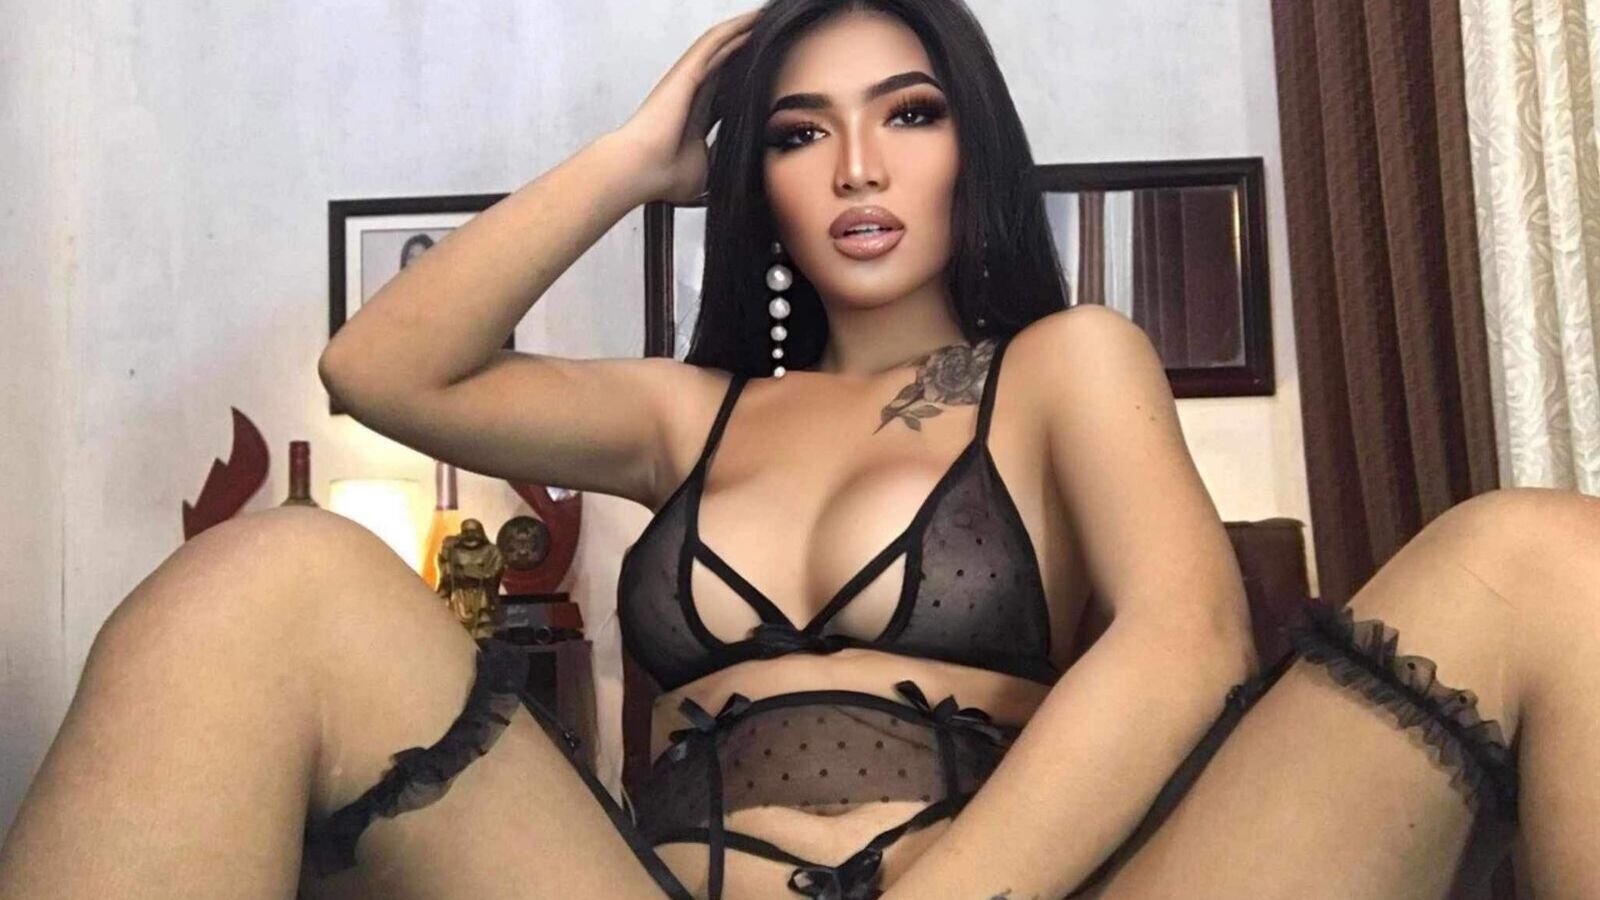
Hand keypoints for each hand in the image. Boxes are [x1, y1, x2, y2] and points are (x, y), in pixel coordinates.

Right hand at [610, 9, 759, 204]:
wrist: (640, 170)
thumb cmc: (663, 176)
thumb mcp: (708, 172)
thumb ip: (725, 165)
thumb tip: (747, 174)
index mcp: (699, 117)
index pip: (731, 92)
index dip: (749, 80)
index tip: (773, 76)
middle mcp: (695, 94)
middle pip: (728, 63)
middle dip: (750, 51)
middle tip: (778, 40)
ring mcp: (690, 80)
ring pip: (722, 45)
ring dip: (745, 31)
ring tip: (768, 20)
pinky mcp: (688, 71)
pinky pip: (714, 42)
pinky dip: (735, 28)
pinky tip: (754, 19)